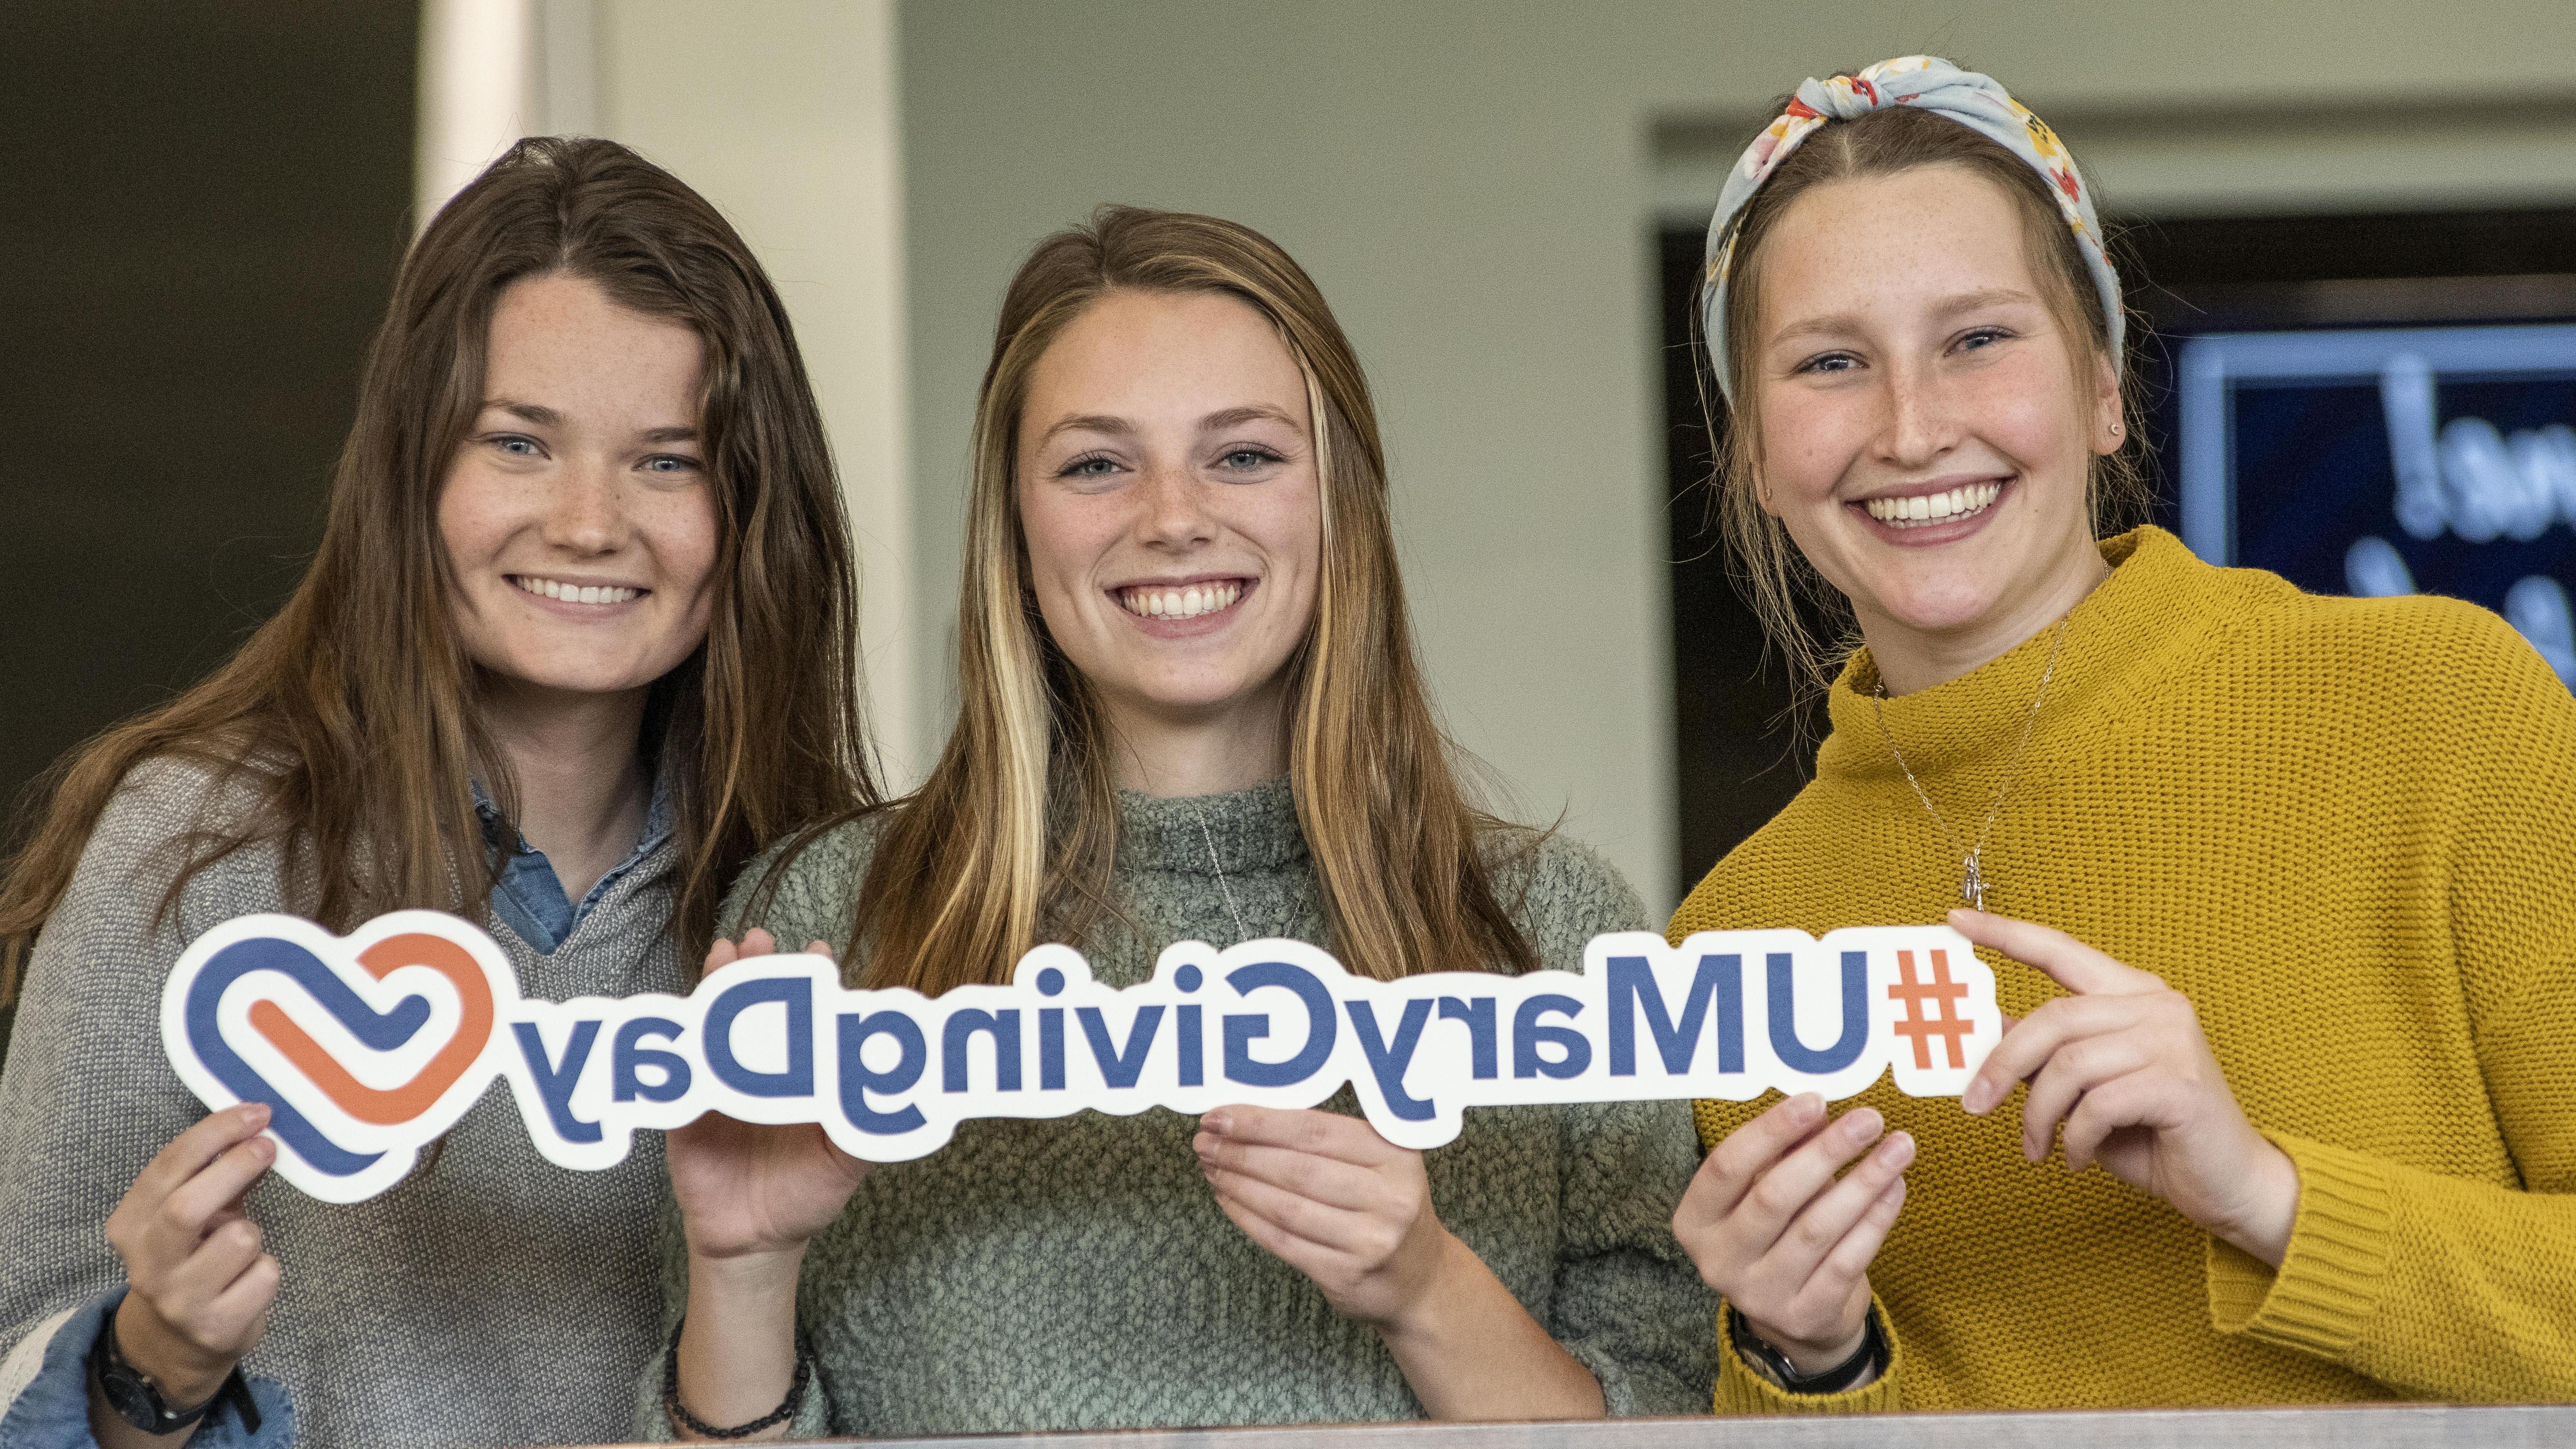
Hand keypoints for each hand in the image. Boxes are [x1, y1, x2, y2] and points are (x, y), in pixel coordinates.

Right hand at [103, 1103, 281, 1410]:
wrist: (178, 1344)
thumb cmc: (194, 1261)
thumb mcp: (195, 1216)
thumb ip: (216, 1176)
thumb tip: (255, 1129)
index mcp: (131, 1226)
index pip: (167, 1167)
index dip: (215, 1133)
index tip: (257, 1113)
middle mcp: (146, 1264)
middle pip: (187, 1206)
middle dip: (234, 1168)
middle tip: (268, 1146)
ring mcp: (179, 1299)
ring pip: (239, 1240)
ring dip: (255, 1233)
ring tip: (242, 1248)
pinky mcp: (215, 1327)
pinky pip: (265, 1275)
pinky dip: (267, 1271)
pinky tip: (248, 1281)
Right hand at [668, 929, 869, 1262]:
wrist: (759, 1241)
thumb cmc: (808, 1193)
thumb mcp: (848, 1156)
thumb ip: (868, 1116)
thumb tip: (902, 1076)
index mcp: (802, 1070)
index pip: (807, 1013)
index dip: (812, 981)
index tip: (819, 951)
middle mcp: (762, 1068)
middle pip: (759, 1006)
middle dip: (760, 969)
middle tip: (761, 941)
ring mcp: (722, 1084)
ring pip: (718, 1024)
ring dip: (721, 987)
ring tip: (727, 954)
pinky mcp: (688, 1110)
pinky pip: (682, 1070)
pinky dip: (684, 1039)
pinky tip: (689, 1014)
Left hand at [1195, 1104, 1457, 1329]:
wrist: (1420, 1278)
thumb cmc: (1386, 1204)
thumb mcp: (1382, 1160)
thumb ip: (1332, 1137)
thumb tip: (1251, 1112)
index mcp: (1397, 1155)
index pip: (1315, 1131)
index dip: (1260, 1122)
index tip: (1219, 1114)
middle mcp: (1390, 1197)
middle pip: (1296, 1168)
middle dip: (1240, 1151)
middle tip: (1204, 1140)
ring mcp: (1370, 1241)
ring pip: (1285, 1206)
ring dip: (1237, 1183)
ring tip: (1210, 1166)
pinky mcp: (1346, 1275)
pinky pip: (1283, 1241)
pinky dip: (1247, 1217)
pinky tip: (1226, 1198)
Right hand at [1671, 1093, 1910, 1376]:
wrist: (1794, 1315)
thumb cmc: (1777, 1232)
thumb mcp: (1763, 1190)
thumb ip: (1784, 1154)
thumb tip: (1820, 1112)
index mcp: (1696, 1221)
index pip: (1726, 1166)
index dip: (1770, 1131)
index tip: (1816, 1100)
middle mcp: (1718, 1261)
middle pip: (1774, 1196)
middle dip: (1826, 1152)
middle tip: (1869, 1119)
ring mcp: (1760, 1296)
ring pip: (1816, 1229)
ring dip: (1863, 1182)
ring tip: (1898, 1148)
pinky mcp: (1804, 1316)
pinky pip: (1846, 1261)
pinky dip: (1875, 1221)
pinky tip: (1895, 1188)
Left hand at [1952, 908, 2298, 1264]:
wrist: (2228, 1184)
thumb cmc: (2153, 1135)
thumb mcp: (2085, 1091)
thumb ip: (2046, 1056)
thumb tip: (1990, 1028)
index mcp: (2131, 993)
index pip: (2060, 950)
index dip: (2006, 934)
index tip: (1954, 921)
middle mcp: (2156, 1006)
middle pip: (2053, 1017)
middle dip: (2002, 1064)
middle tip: (1975, 1104)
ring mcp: (2172, 1040)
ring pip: (2069, 1064)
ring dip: (2038, 1114)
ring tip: (2036, 1148)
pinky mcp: (2180, 1083)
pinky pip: (2098, 1104)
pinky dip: (2074, 1137)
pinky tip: (2074, 1158)